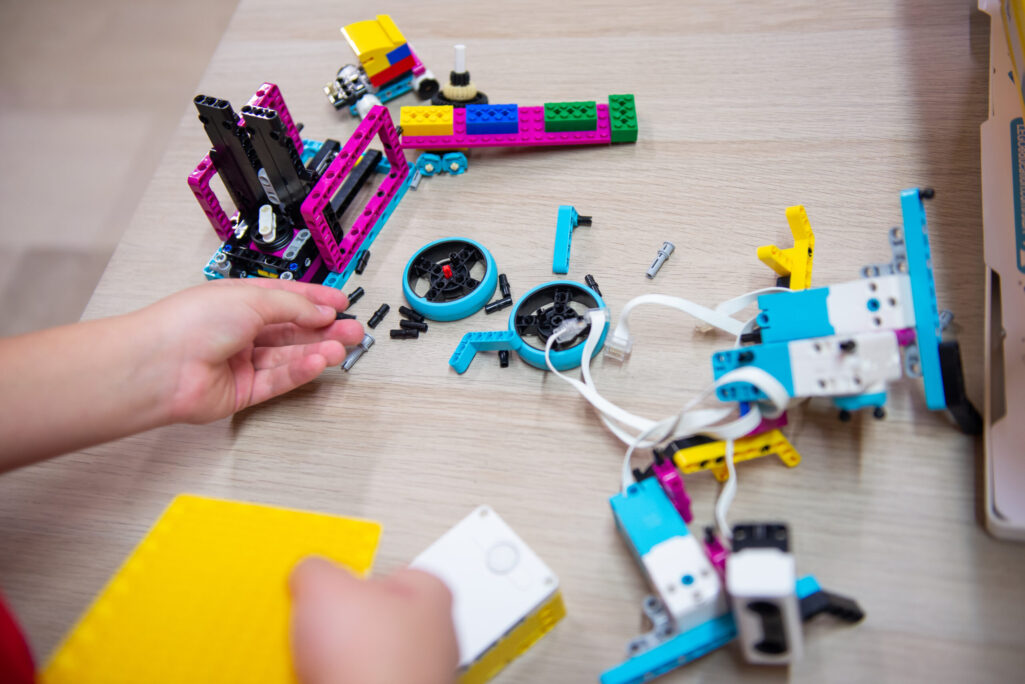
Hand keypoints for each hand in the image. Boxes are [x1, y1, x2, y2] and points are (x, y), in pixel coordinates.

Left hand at [138, 279, 362, 422]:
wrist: (161, 365)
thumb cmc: (191, 322)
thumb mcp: (251, 298)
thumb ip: (293, 306)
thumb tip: (321, 312)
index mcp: (238, 301)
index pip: (285, 298)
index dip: (315, 300)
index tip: (341, 302)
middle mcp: (240, 331)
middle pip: (292, 330)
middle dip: (325, 329)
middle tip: (353, 329)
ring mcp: (242, 362)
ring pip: (289, 357)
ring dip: (318, 351)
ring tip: (344, 347)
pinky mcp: (243, 392)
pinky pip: (279, 381)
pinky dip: (301, 371)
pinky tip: (320, 362)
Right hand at [290, 557, 457, 683]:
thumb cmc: (376, 667)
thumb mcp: (326, 586)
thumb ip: (318, 569)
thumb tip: (308, 572)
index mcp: (431, 597)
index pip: (393, 572)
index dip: (354, 576)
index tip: (328, 580)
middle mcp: (431, 640)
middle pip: (372, 619)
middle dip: (337, 623)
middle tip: (313, 625)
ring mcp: (414, 679)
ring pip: (360, 659)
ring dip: (330, 661)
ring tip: (309, 662)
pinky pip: (351, 682)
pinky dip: (329, 682)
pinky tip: (315, 682)